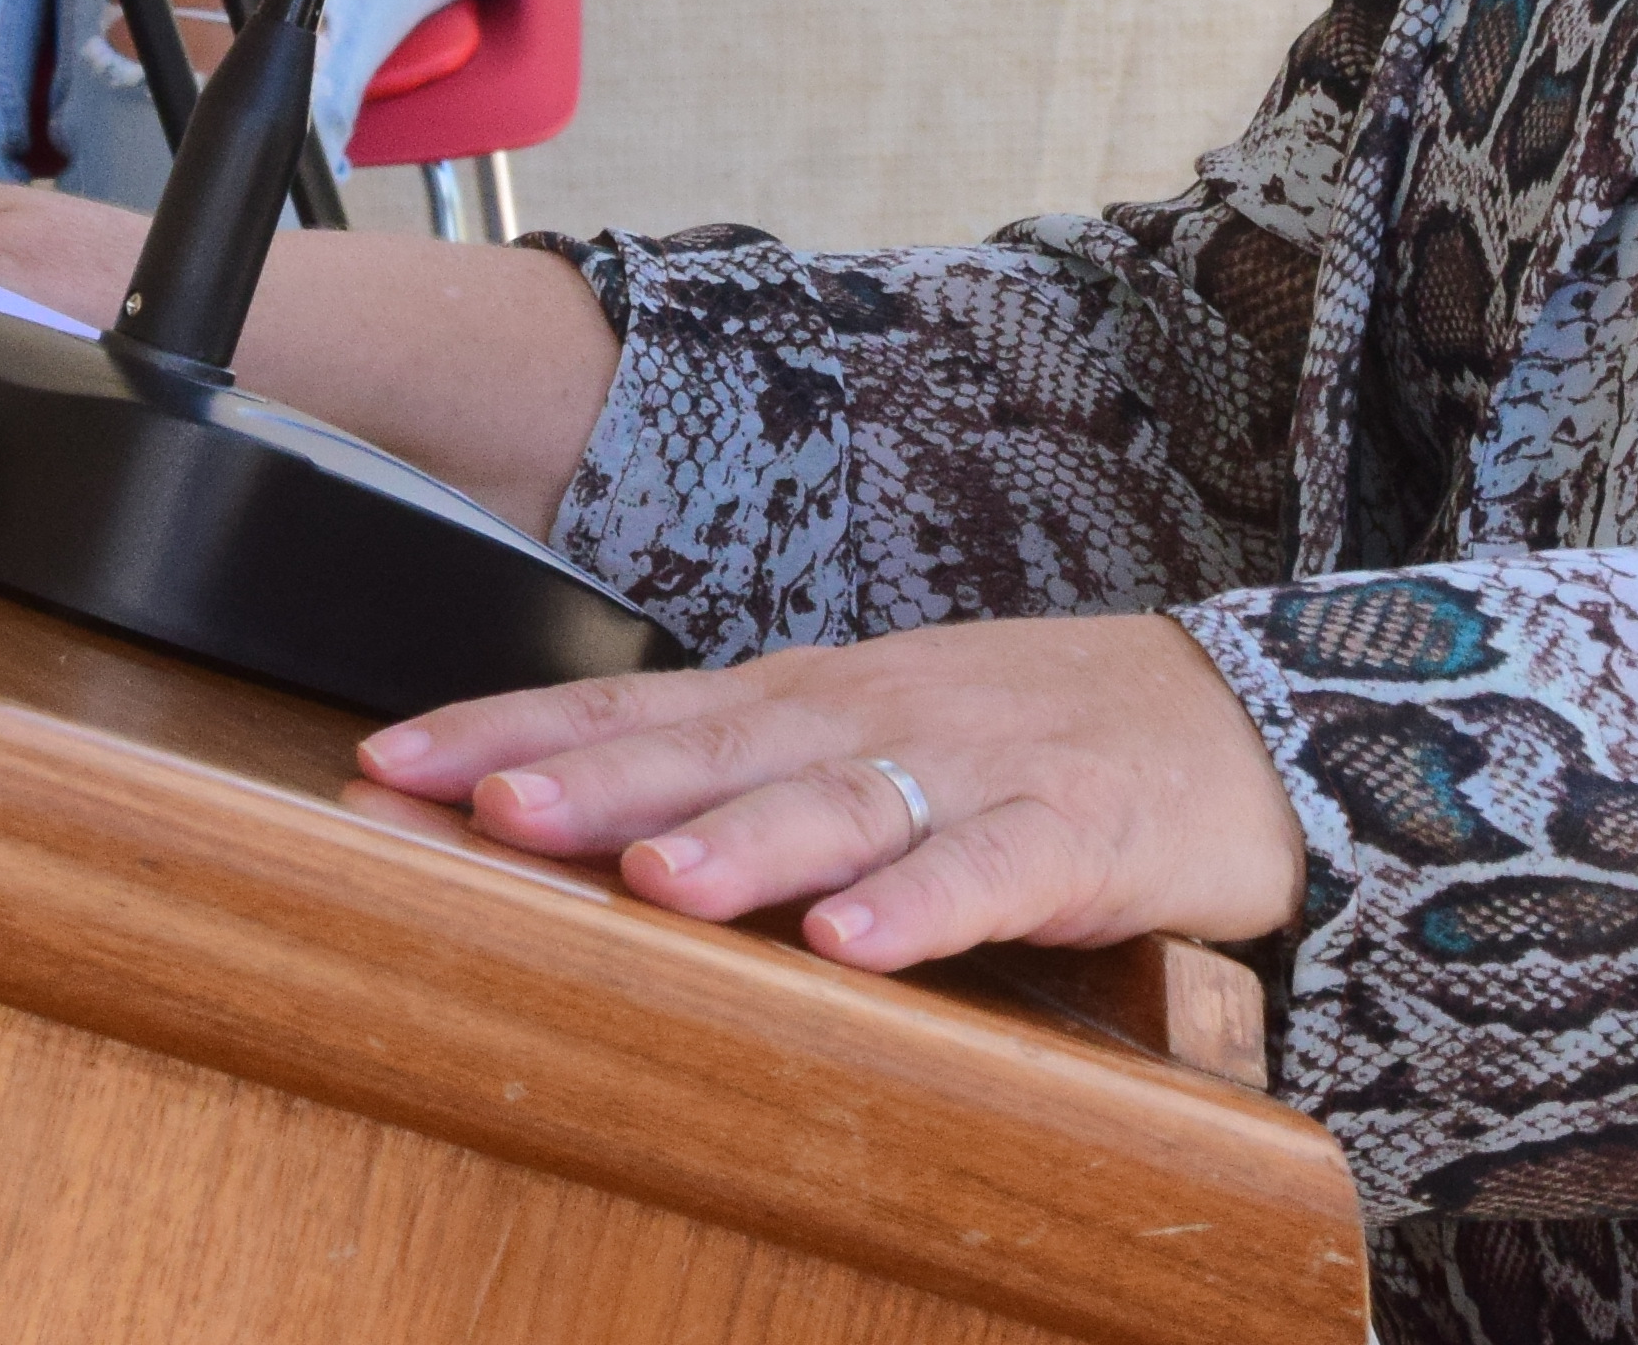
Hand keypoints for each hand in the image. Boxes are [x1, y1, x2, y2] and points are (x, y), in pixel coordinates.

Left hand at [358, 613, 1302, 972]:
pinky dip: (921, 903)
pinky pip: (989, 872)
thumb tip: (578, 828)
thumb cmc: (1030, 738)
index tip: (394, 758)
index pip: (638, 706)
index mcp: (809, 697)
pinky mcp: (1075, 833)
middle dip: (593, 776)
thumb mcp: (869, 740)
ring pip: (839, 803)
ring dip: (741, 841)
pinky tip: (855, 940)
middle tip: (484, 802)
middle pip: (713, 745)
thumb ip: (743, 774)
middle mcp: (870, 715)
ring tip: (652, 880)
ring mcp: (973, 767)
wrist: (1242, 718)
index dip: (518, 729)